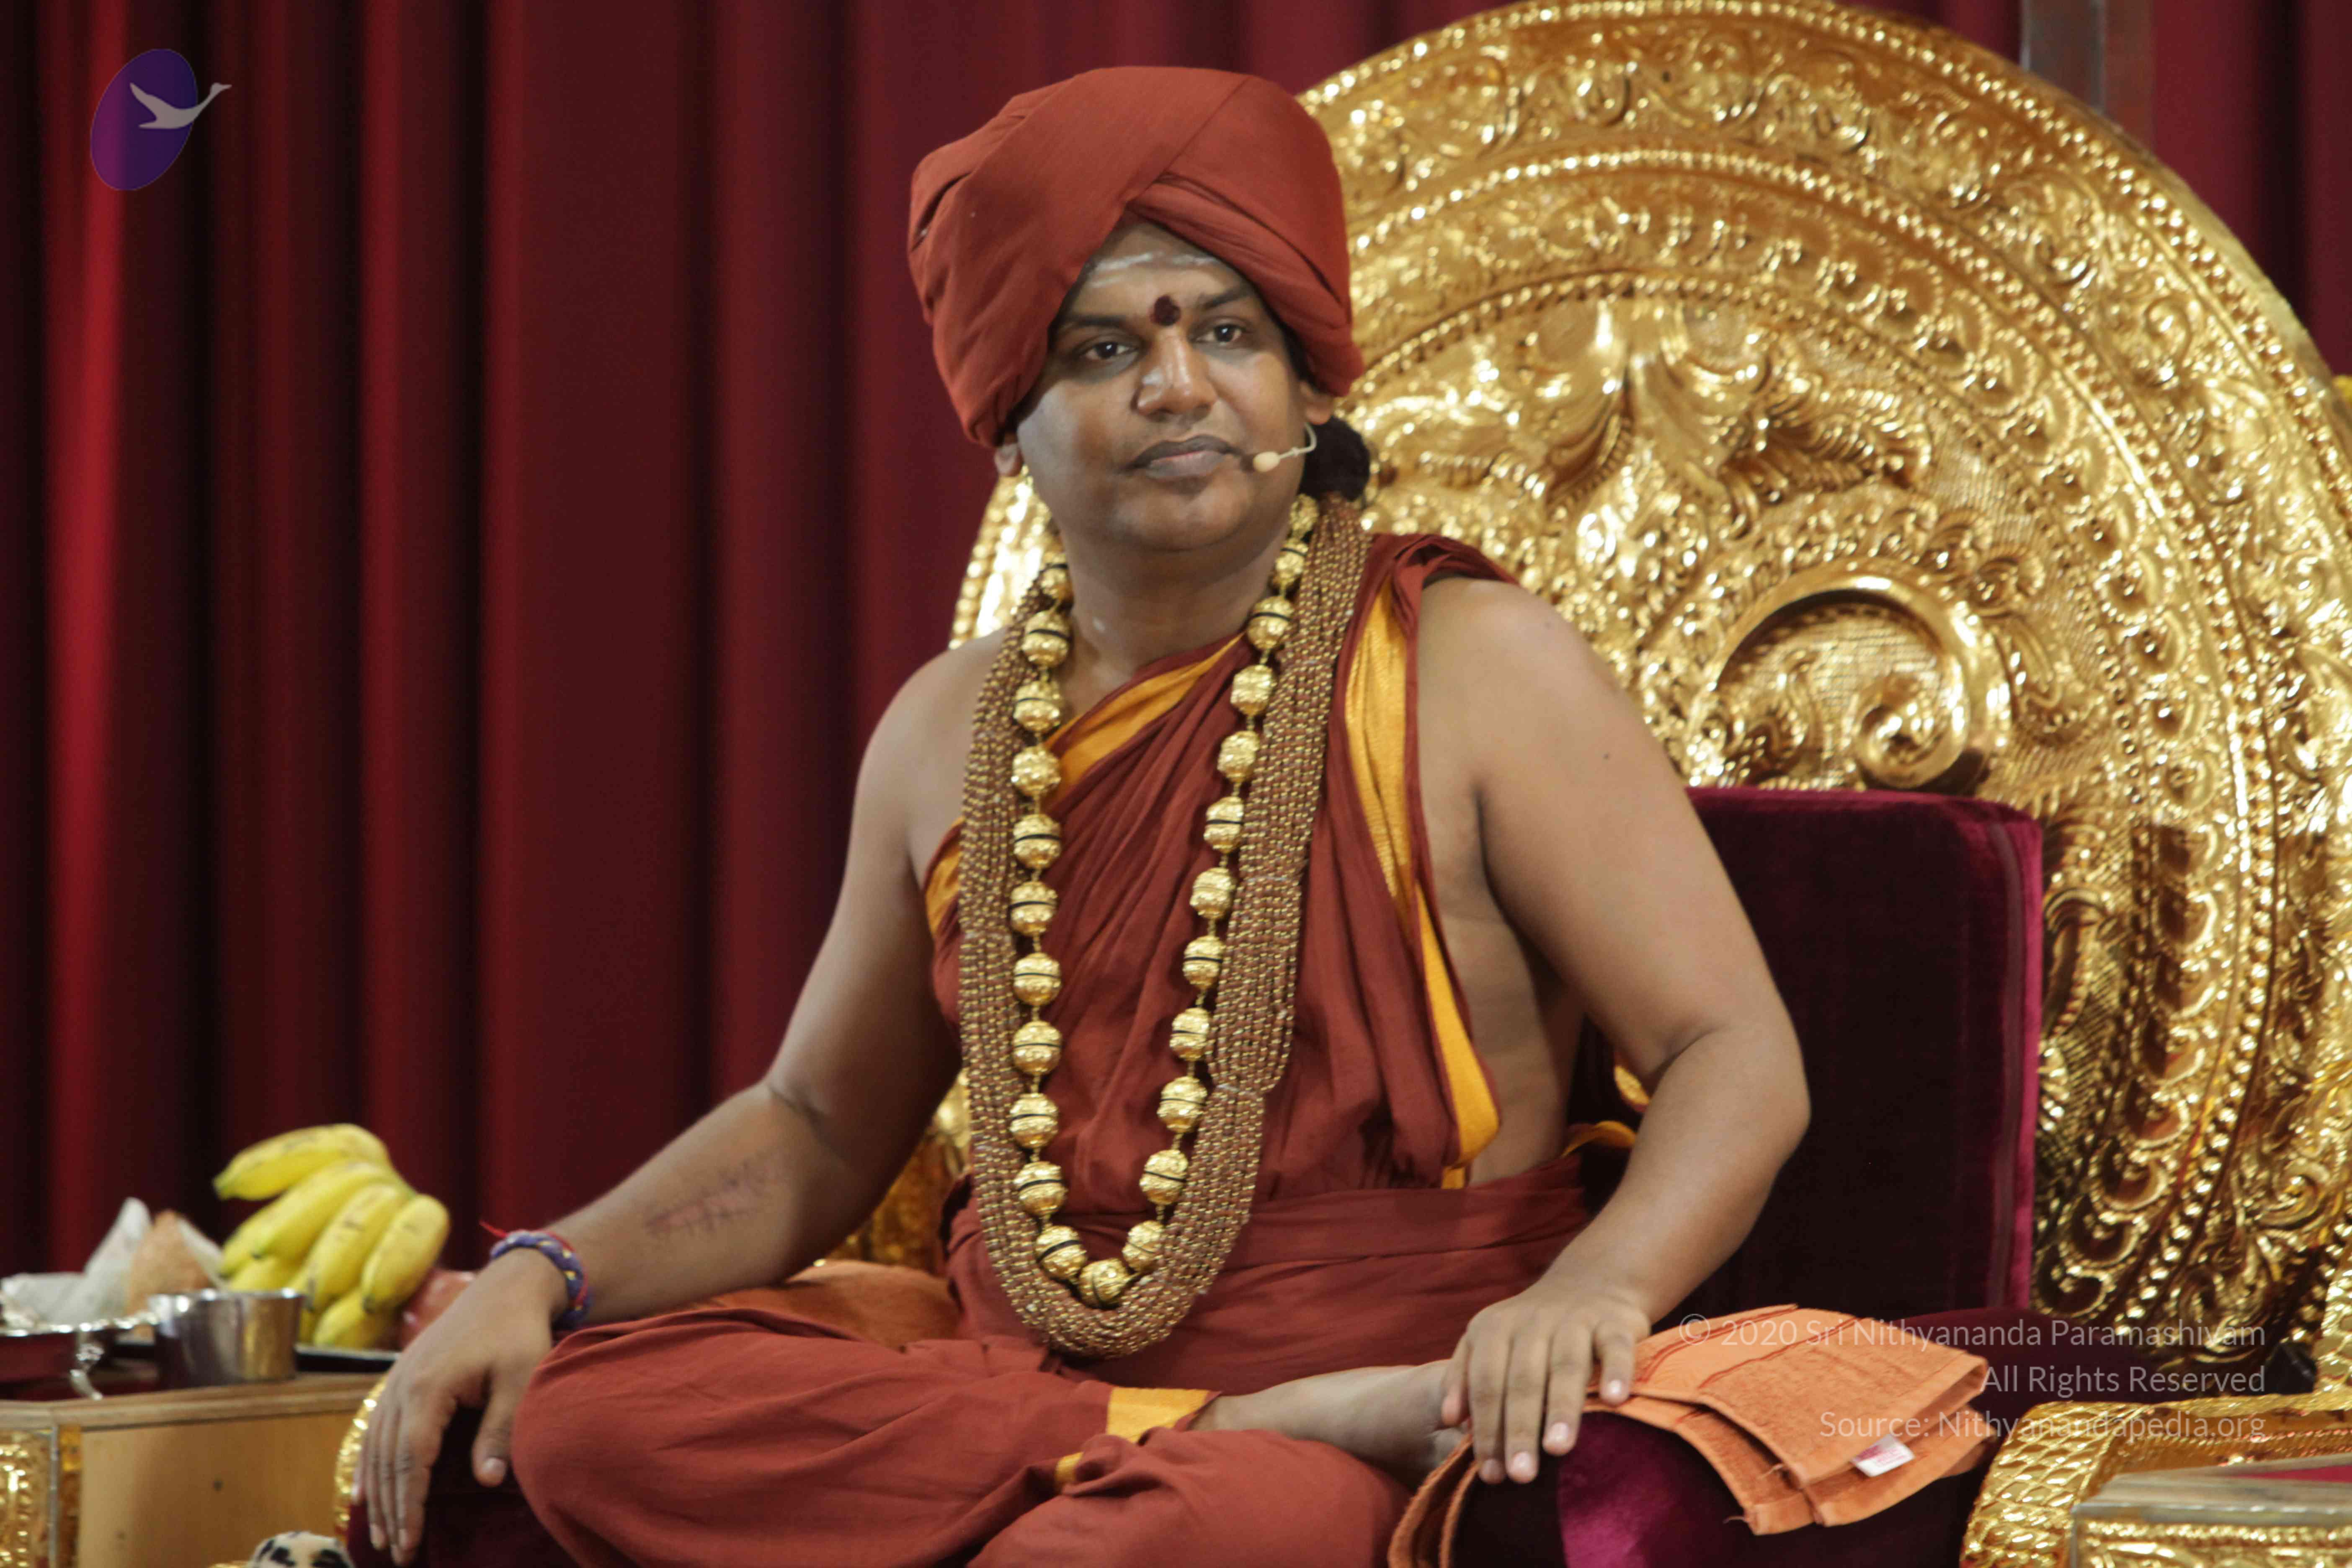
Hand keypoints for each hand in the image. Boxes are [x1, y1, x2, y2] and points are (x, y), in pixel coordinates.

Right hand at [355, 1253, 564, 1562]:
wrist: (507, 1287)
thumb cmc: (519, 1332)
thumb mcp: (521, 1377)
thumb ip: (501, 1428)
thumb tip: (488, 1480)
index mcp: (429, 1387)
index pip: (412, 1460)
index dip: (410, 1505)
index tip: (410, 1544)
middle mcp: (402, 1386)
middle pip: (388, 1460)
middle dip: (391, 1510)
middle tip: (397, 1553)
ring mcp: (397, 1381)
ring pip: (377, 1448)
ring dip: (379, 1494)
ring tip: (383, 1535)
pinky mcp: (401, 1379)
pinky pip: (375, 1430)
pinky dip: (370, 1465)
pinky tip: (365, 1493)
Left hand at [1440, 1277, 1648, 1484]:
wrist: (1589, 1281)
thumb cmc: (1532, 1330)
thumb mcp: (1488, 1341)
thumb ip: (1465, 1377)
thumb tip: (1450, 1420)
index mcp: (1494, 1329)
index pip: (1485, 1383)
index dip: (1487, 1428)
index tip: (1490, 1474)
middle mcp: (1531, 1322)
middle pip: (1523, 1379)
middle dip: (1519, 1428)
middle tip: (1520, 1475)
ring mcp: (1574, 1320)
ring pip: (1567, 1365)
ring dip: (1561, 1408)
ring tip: (1557, 1448)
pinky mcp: (1613, 1321)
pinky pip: (1615, 1347)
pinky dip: (1616, 1371)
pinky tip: (1614, 1400)